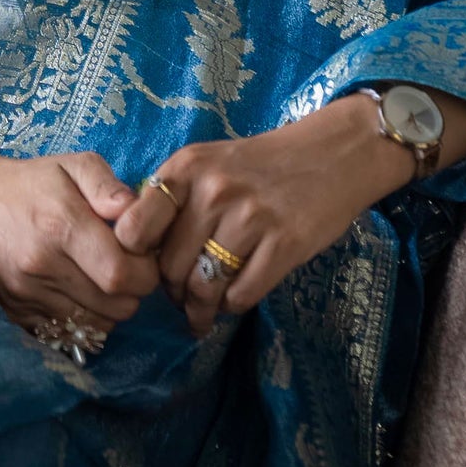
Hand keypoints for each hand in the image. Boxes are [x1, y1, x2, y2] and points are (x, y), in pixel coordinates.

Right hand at [0, 146, 161, 334]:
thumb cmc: (31, 184)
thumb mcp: (72, 165)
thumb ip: (108, 185)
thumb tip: (134, 211)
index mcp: (61, 225)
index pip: (121, 272)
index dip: (144, 268)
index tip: (142, 253)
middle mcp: (43, 267)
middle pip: (115, 305)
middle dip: (134, 290)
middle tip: (127, 267)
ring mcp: (28, 297)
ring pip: (97, 325)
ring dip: (111, 308)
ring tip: (103, 279)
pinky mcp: (18, 317)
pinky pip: (69, 334)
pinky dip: (85, 320)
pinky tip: (80, 294)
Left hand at [111, 96, 415, 336]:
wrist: (332, 154)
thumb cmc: (262, 164)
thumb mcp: (208, 163)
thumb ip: (173, 200)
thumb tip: (137, 256)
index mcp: (186, 168)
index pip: (133, 229)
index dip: (135, 259)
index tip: (146, 270)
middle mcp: (213, 190)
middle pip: (169, 269)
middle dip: (173, 293)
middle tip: (182, 299)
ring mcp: (249, 217)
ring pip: (203, 289)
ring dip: (201, 310)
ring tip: (203, 313)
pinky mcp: (284, 244)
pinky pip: (240, 296)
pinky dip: (233, 305)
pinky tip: (236, 296)